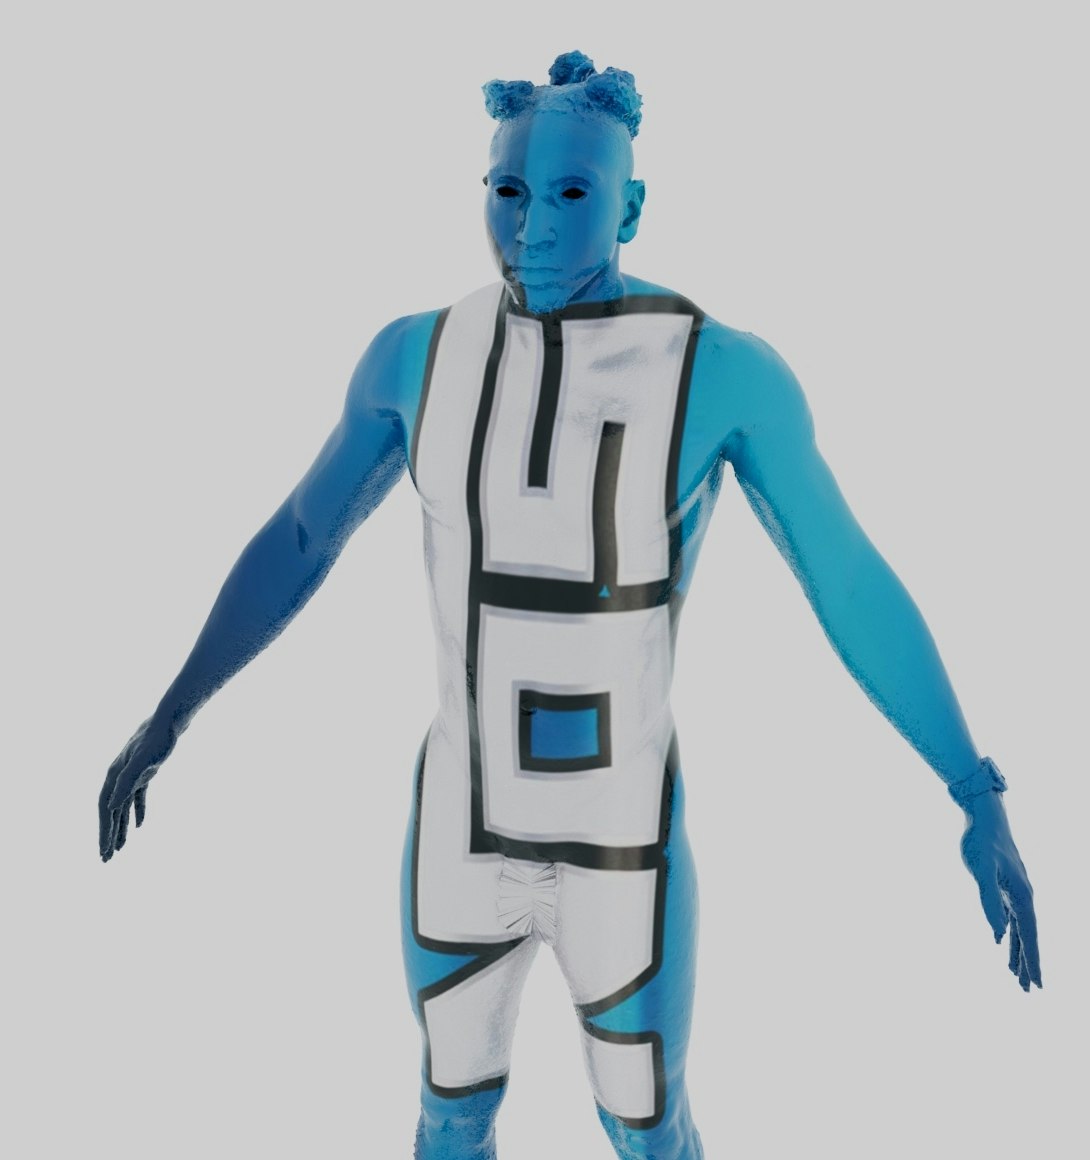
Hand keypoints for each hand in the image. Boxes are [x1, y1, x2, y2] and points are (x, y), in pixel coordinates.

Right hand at [98, 715, 176, 860]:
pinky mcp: (144, 774)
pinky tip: (140, 826)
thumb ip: (126, 783)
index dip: (104, 832)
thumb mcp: (143, 763)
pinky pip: (137, 798)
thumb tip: (111, 807)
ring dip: (121, 828)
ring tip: (120, 849)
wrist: (168, 723)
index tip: (104, 851)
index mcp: (114, 777)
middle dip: (108, 836)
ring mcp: (130, 776)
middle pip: (111, 812)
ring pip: (123, 808)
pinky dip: (138, 812)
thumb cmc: (156, 741)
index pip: (105, 810)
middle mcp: (118, 777)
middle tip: (106, 859)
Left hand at [959, 790, 1041, 990]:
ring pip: (1019, 928)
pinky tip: (1001, 939)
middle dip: (1027, 962)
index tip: (1036, 984)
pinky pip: (1008, 915)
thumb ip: (989, 900)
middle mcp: (1023, 896)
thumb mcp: (982, 870)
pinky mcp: (1002, 884)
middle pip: (1028, 936)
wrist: (984, 816)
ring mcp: (1013, 890)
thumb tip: (998, 934)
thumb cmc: (982, 842)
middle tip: (1028, 989)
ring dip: (1018, 950)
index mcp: (1022, 896)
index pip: (1030, 936)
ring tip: (1015, 974)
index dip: (1032, 961)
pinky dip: (1007, 931)